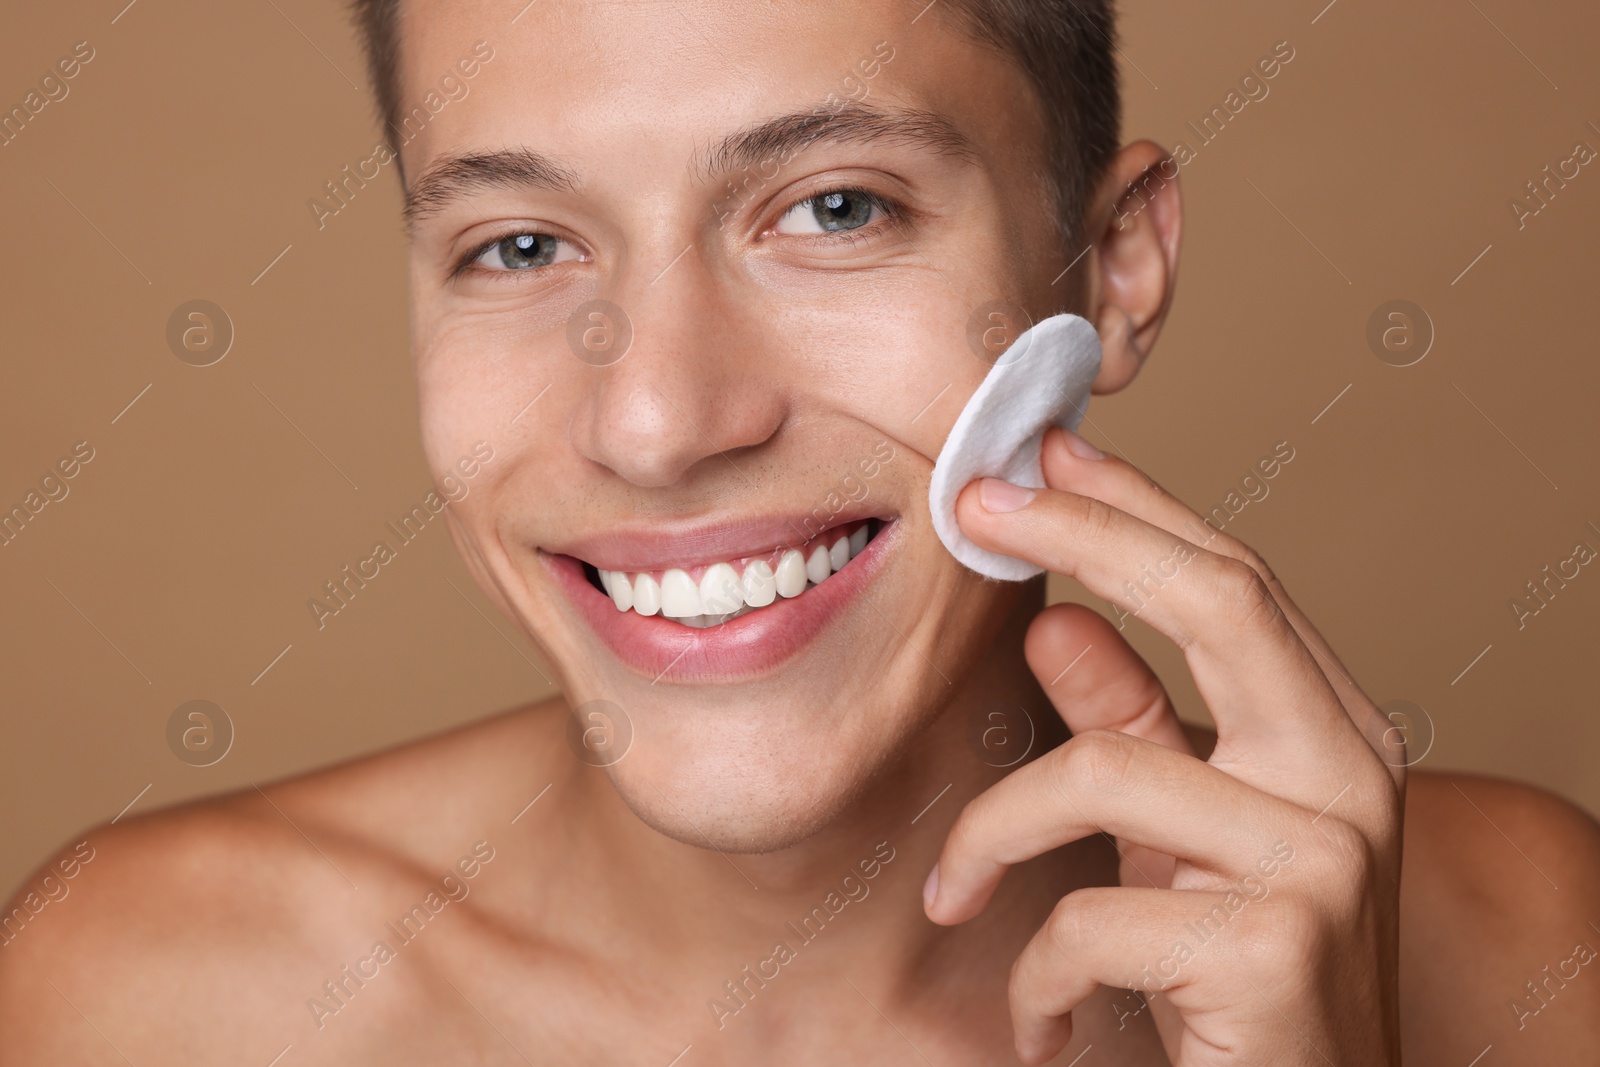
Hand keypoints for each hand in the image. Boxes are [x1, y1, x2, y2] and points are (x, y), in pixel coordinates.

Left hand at [927, 427, 1404, 1064]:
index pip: (1235, 585)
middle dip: (1087, 534)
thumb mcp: (1169, 840)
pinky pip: (1087, 913)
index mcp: (1335, 740)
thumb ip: (1129, 725)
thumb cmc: (1235, 982)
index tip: (1044, 454)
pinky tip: (1037, 1020)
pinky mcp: (1274, 946)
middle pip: (1217, 602)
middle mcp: (1351, 780)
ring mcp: (1325, 860)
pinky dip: (1032, 971)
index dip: (1136, 509)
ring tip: (951, 895)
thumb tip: (1055, 623)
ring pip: (1100, 770)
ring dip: (987, 838)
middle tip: (977, 504)